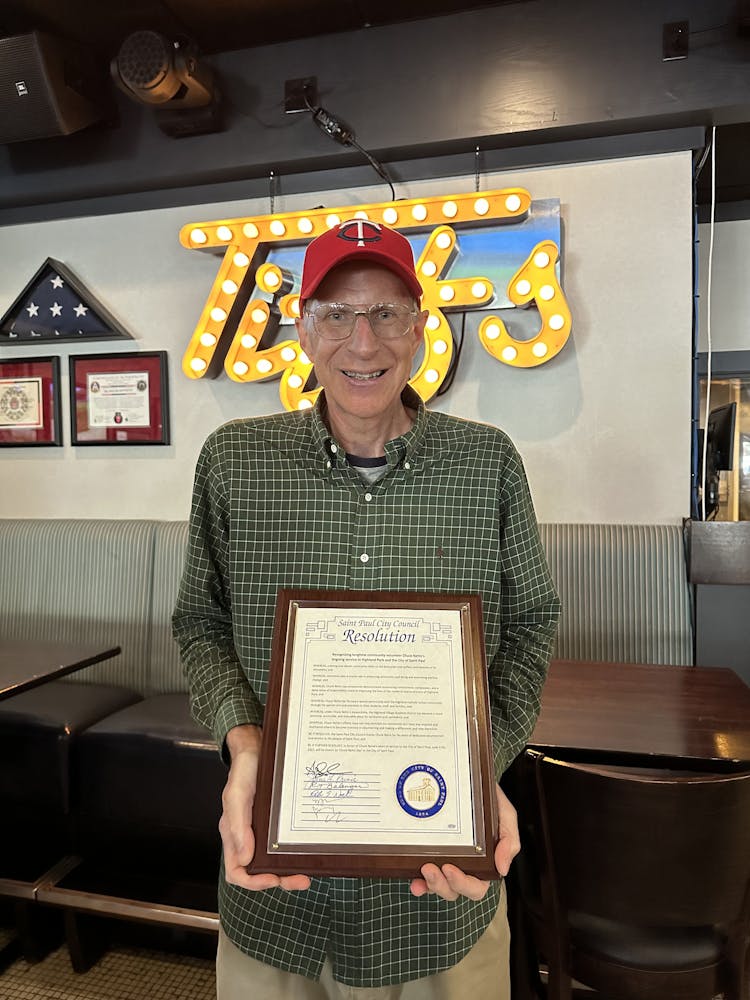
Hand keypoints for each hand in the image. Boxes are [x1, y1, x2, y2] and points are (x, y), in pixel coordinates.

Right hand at [220, 725, 310, 891]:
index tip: (274, 879)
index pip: (237, 871)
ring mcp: (262, 830)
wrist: (257, 746)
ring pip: (273, 861)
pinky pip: (282, 844)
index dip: (254, 882)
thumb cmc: (244, 769)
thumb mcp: (238, 794)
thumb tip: (245, 859)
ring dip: (289, 870)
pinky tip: (307, 850)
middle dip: (280, 880)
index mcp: (233, 834)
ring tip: (307, 872)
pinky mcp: (275, 822)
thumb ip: (238, 826)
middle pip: (259, 871)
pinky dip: (294, 852)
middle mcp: (247, 836)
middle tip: (302, 879)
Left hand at [409, 783, 519, 900]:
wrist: (470, 777)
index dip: (463, 884)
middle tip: (431, 869)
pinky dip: (418, 882)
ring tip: (423, 869)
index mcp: (484, 862)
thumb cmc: (489, 798)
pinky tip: (413, 880)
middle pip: (454, 890)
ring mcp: (446, 859)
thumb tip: (502, 869)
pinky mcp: (430, 852)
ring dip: (430, 884)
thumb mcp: (506, 815)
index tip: (450, 868)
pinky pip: (423, 874)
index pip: (476, 887)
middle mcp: (465, 865)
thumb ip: (509, 840)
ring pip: (438, 885)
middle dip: (442, 885)